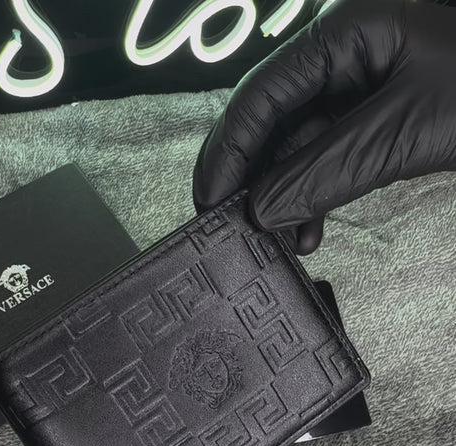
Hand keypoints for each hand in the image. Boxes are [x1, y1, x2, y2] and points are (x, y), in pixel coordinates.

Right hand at [193, 0, 455, 253]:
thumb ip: (327, 170)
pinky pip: (325, 156)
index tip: (210, 204)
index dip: (227, 154)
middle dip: (250, 178)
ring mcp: (357, 87)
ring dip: (283, 196)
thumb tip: (262, 209)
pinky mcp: (372, 116)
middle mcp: (341, 56)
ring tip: (280, 240)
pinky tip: (309, 229)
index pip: (259, 96)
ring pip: (295, 145)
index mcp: (344, 33)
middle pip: (270, 121)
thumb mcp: (408, 131)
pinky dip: (313, 196)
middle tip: (232, 226)